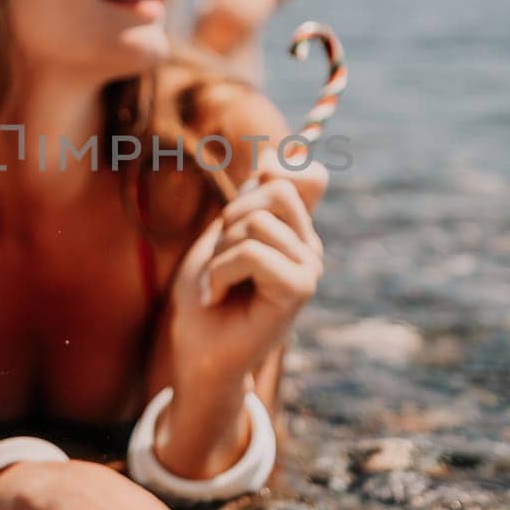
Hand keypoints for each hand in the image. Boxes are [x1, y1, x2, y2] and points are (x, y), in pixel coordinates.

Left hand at [168, 149, 325, 383]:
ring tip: (219, 284)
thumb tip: (278, 156)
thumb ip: (251, 199)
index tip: (237, 215)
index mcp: (295, 231)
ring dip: (220, 253)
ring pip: (257, 223)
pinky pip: (252, 253)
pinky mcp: (299, 289)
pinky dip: (221, 273)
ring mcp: (310, 268)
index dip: (270, 178)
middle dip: (230, 220)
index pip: (302, 176)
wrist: (199, 353)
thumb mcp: (222, 235)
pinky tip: (219, 297)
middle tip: (220, 261)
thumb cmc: (206, 296)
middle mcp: (310, 246)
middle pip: (275, 189)